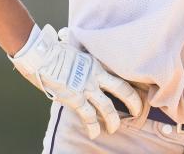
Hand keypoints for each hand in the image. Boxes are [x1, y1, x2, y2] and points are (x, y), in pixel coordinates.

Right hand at [10, 24, 141, 138]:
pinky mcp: (75, 98)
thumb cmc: (52, 50)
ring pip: (108, 108)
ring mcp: (86, 87)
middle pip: (123, 90)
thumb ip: (83, 62)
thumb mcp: (75, 52)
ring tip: (114, 128)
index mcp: (96, 62)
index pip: (121, 71)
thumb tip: (82, 67)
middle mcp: (96, 75)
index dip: (134, 81)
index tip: (142, 87)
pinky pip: (88, 117)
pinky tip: (94, 133)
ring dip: (113, 120)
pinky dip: (93, 127)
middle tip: (138, 112)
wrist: (40, 53)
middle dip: (134, 103)